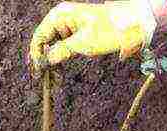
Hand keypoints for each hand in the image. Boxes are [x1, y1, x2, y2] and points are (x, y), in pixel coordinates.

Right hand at [29, 0, 157, 71]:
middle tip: (42, 79)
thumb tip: (46, 61)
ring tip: (52, 79)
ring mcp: (68, 26)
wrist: (130, 25)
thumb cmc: (108, 30)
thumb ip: (61, 51)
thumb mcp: (83, 43)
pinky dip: (60, 59)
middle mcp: (61, 18)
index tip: (37, 71)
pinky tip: (58, 72)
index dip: (36, 54)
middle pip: (43, 41)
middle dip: (43, 60)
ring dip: (51, 62)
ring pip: (52, 46)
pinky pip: (62, 47)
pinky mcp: (75, 34)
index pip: (39, 36)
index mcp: (60, 15)